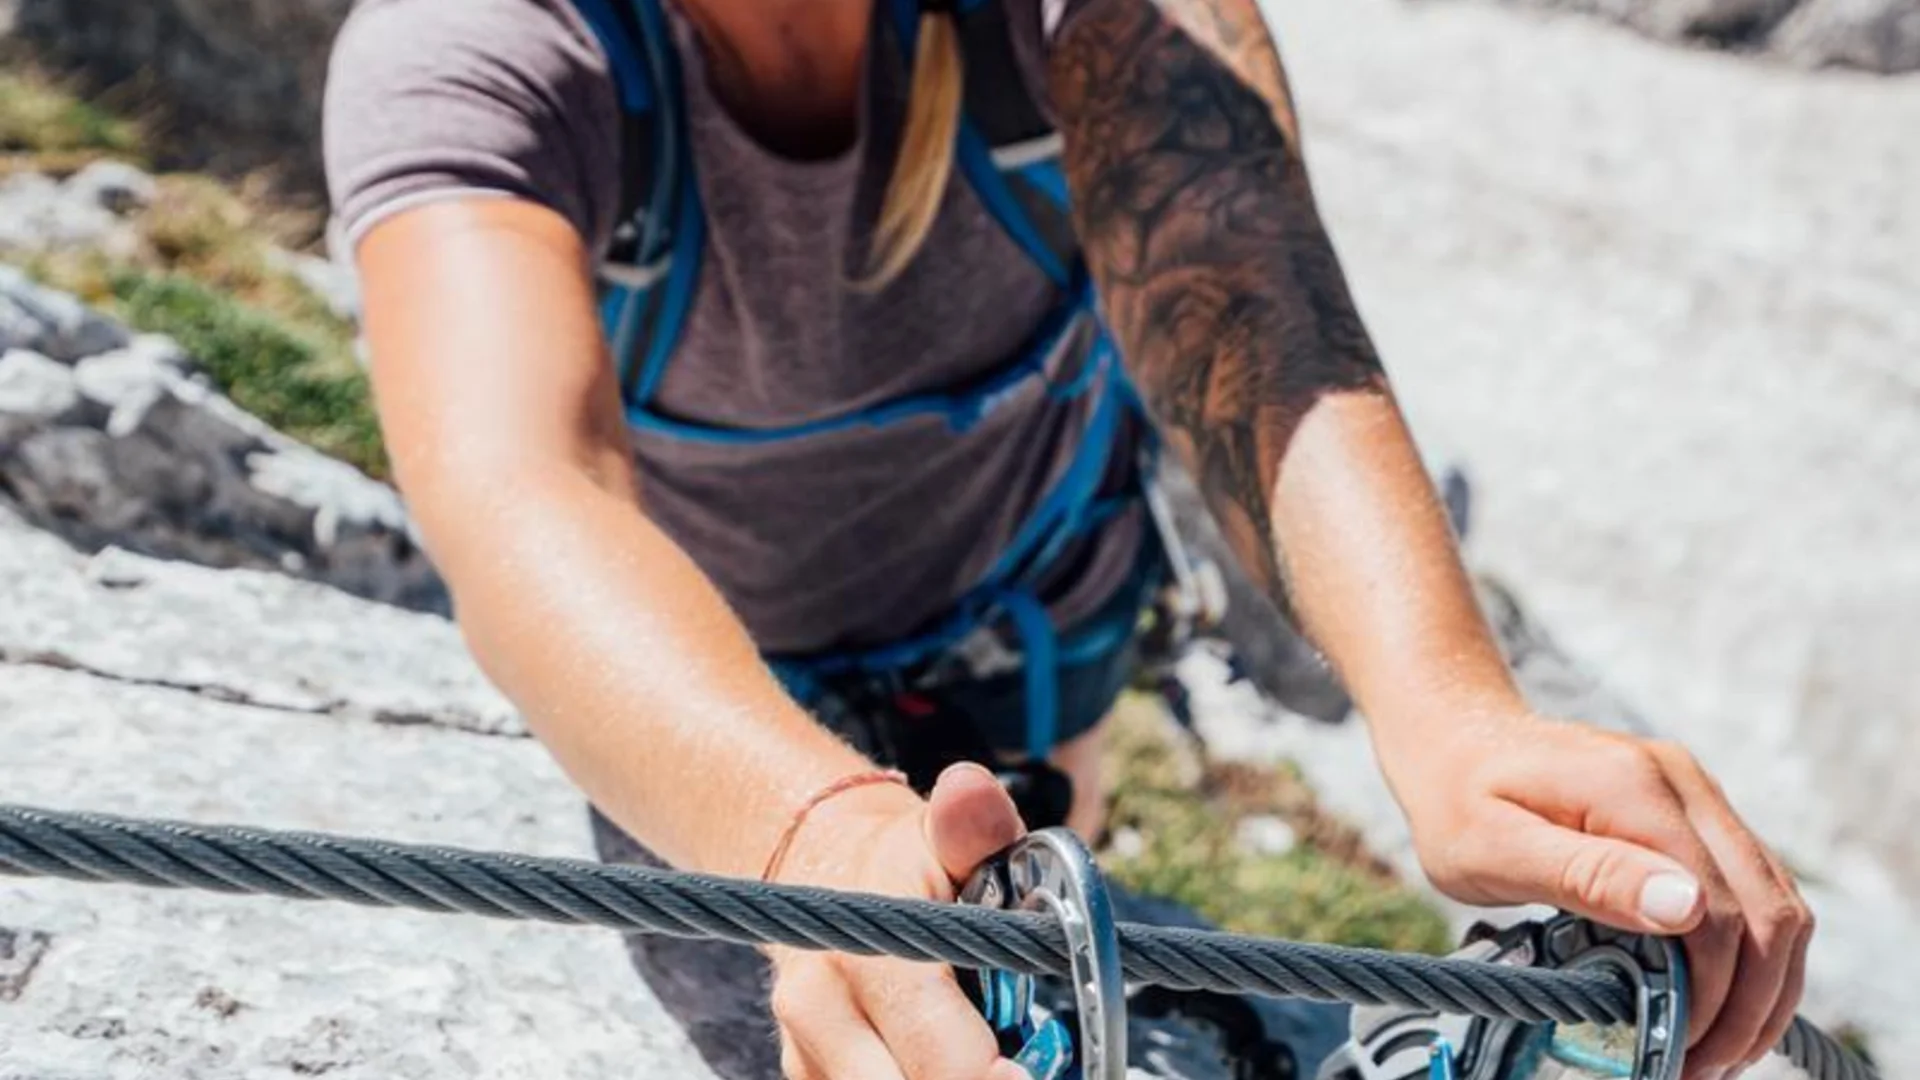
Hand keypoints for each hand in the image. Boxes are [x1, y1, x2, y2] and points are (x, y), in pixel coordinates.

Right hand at [767, 763, 1036, 1079]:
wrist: (821, 867)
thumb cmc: (906, 861)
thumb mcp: (949, 832)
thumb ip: (974, 823)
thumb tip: (971, 788)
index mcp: (868, 948)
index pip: (937, 1054)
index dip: (992, 1078)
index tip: (1027, 1072)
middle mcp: (821, 1004)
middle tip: (1021, 1070)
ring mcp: (806, 1044)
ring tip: (988, 1057)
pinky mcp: (806, 1070)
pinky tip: (941, 1055)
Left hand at [1386, 713, 1813, 1079]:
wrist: (1456, 739)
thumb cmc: (1459, 800)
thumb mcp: (1494, 848)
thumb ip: (1588, 876)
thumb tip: (1687, 908)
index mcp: (1633, 787)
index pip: (1718, 909)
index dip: (1712, 992)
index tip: (1677, 1049)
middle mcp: (1683, 782)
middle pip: (1769, 909)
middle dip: (1750, 1004)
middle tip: (1703, 1066)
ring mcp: (1697, 794)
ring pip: (1778, 902)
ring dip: (1764, 986)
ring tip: (1719, 1048)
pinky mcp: (1696, 813)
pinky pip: (1754, 890)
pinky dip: (1753, 954)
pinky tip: (1719, 999)